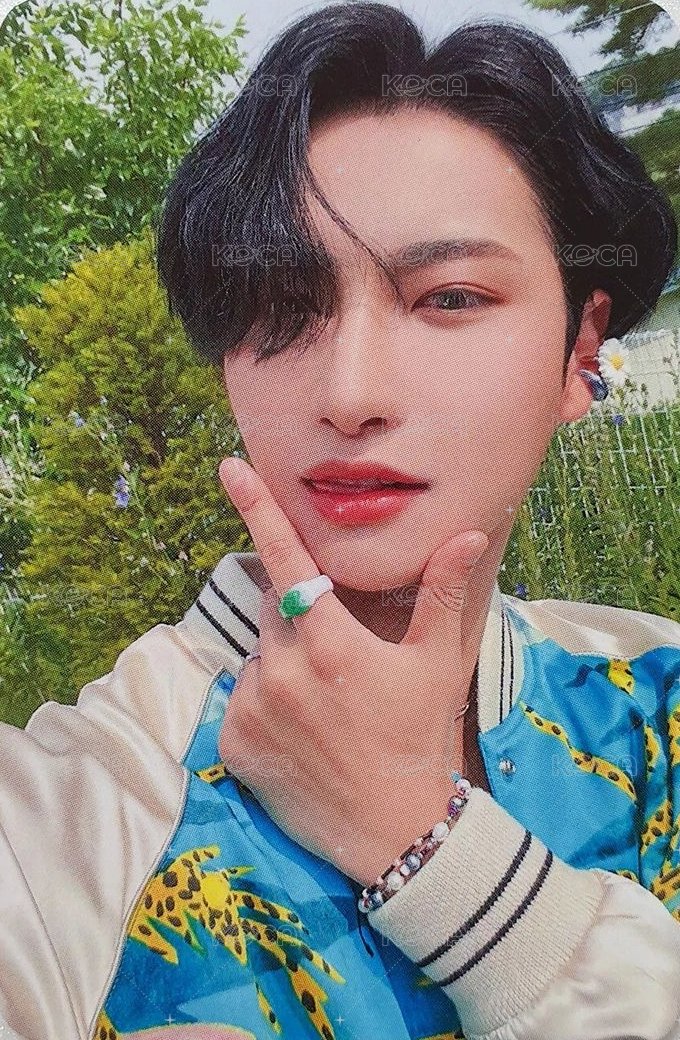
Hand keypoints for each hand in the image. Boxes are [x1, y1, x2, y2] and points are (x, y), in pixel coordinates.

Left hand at [216, 456, 487, 886]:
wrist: (393, 830)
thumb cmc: (418, 737)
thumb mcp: (437, 664)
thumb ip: (442, 594)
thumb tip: (464, 532)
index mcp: (329, 642)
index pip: (287, 560)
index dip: (258, 509)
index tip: (230, 469)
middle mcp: (282, 669)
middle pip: (274, 611)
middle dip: (298, 618)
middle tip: (338, 659)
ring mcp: (253, 708)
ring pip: (259, 659)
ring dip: (283, 665)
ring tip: (325, 708)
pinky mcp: (233, 743)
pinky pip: (242, 702)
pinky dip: (264, 707)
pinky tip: (302, 735)